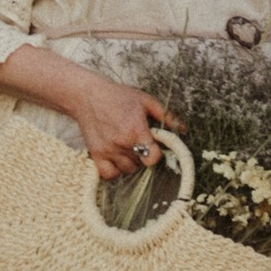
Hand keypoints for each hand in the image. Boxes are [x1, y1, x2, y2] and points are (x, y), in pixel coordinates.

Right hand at [60, 73, 184, 181]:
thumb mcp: (145, 100)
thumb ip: (166, 115)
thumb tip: (183, 129)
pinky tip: (117, 158)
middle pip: (141, 165)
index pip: (153, 158)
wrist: (87, 95)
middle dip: (144, 156)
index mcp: (136, 129)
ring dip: (131, 162)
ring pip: (127, 170)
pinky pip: (109, 174)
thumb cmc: (118, 96)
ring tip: (129, 148)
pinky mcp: (96, 154)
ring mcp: (108, 150)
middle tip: (141, 144)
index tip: (155, 146)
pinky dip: (115, 170)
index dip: (157, 154)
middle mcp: (122, 143)